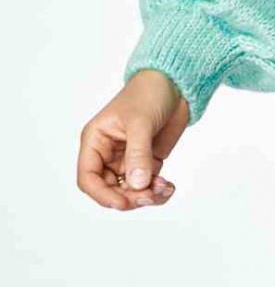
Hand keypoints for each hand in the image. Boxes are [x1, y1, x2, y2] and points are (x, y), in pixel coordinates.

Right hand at [77, 69, 188, 211]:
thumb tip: (137, 185)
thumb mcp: (140, 121)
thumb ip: (138, 153)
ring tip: (165, 188)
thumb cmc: (148, 93)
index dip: (102, 195)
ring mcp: (128, 160)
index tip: (123, 202)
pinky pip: (147, 186)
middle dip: (129, 197)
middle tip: (150, 194)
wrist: (175, 83)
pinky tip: (169, 187)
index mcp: (96, 141)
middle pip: (110, 190)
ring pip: (129, 192)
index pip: (88, 178)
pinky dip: (157, 191)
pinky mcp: (146, 162)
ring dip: (146, 197)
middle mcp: (108, 154)